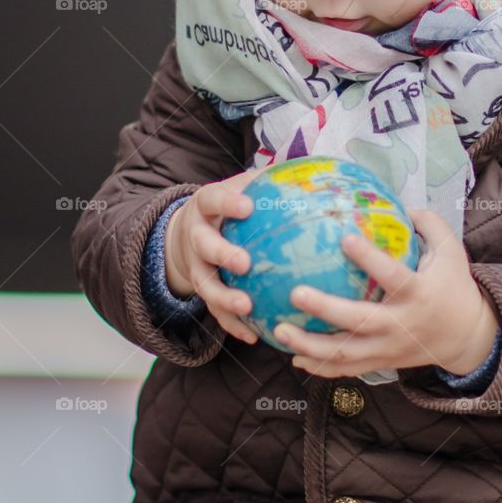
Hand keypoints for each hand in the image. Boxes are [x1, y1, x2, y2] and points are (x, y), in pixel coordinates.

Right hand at [164, 167, 265, 344]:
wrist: (188, 232)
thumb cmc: (229, 206)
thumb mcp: (241, 186)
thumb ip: (270, 181)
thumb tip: (313, 166)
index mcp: (206, 205)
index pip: (213, 199)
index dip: (227, 203)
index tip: (247, 207)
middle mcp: (196, 236)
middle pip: (203, 245)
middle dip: (221, 253)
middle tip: (244, 263)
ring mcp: (196, 266)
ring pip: (205, 284)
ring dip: (224, 297)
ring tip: (246, 307)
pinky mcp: (201, 292)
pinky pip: (215, 312)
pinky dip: (232, 324)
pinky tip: (253, 336)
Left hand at [273, 208, 500, 379]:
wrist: (467, 337)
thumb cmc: (454, 287)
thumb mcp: (452, 252)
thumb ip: (429, 224)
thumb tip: (399, 201)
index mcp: (419, 293)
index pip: (393, 275)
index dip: (369, 258)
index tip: (344, 238)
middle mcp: (401, 324)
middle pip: (360, 321)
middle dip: (326, 309)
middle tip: (295, 293)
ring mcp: (389, 348)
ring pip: (346, 353)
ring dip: (310, 345)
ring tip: (278, 330)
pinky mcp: (381, 363)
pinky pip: (346, 369)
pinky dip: (320, 366)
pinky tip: (293, 356)